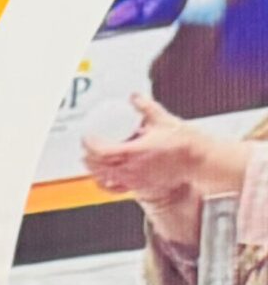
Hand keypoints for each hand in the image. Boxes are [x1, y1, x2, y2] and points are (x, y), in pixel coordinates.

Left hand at [82, 94, 250, 242]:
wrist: (198, 161)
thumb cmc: (184, 143)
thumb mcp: (164, 120)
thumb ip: (146, 107)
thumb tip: (134, 97)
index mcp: (135, 153)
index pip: (102, 151)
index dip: (90, 144)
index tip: (87, 136)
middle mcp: (132, 169)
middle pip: (98, 166)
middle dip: (88, 155)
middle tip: (86, 144)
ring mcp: (134, 180)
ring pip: (104, 177)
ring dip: (93, 168)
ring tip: (89, 158)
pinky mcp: (138, 186)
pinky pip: (114, 187)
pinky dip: (103, 181)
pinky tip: (102, 175)